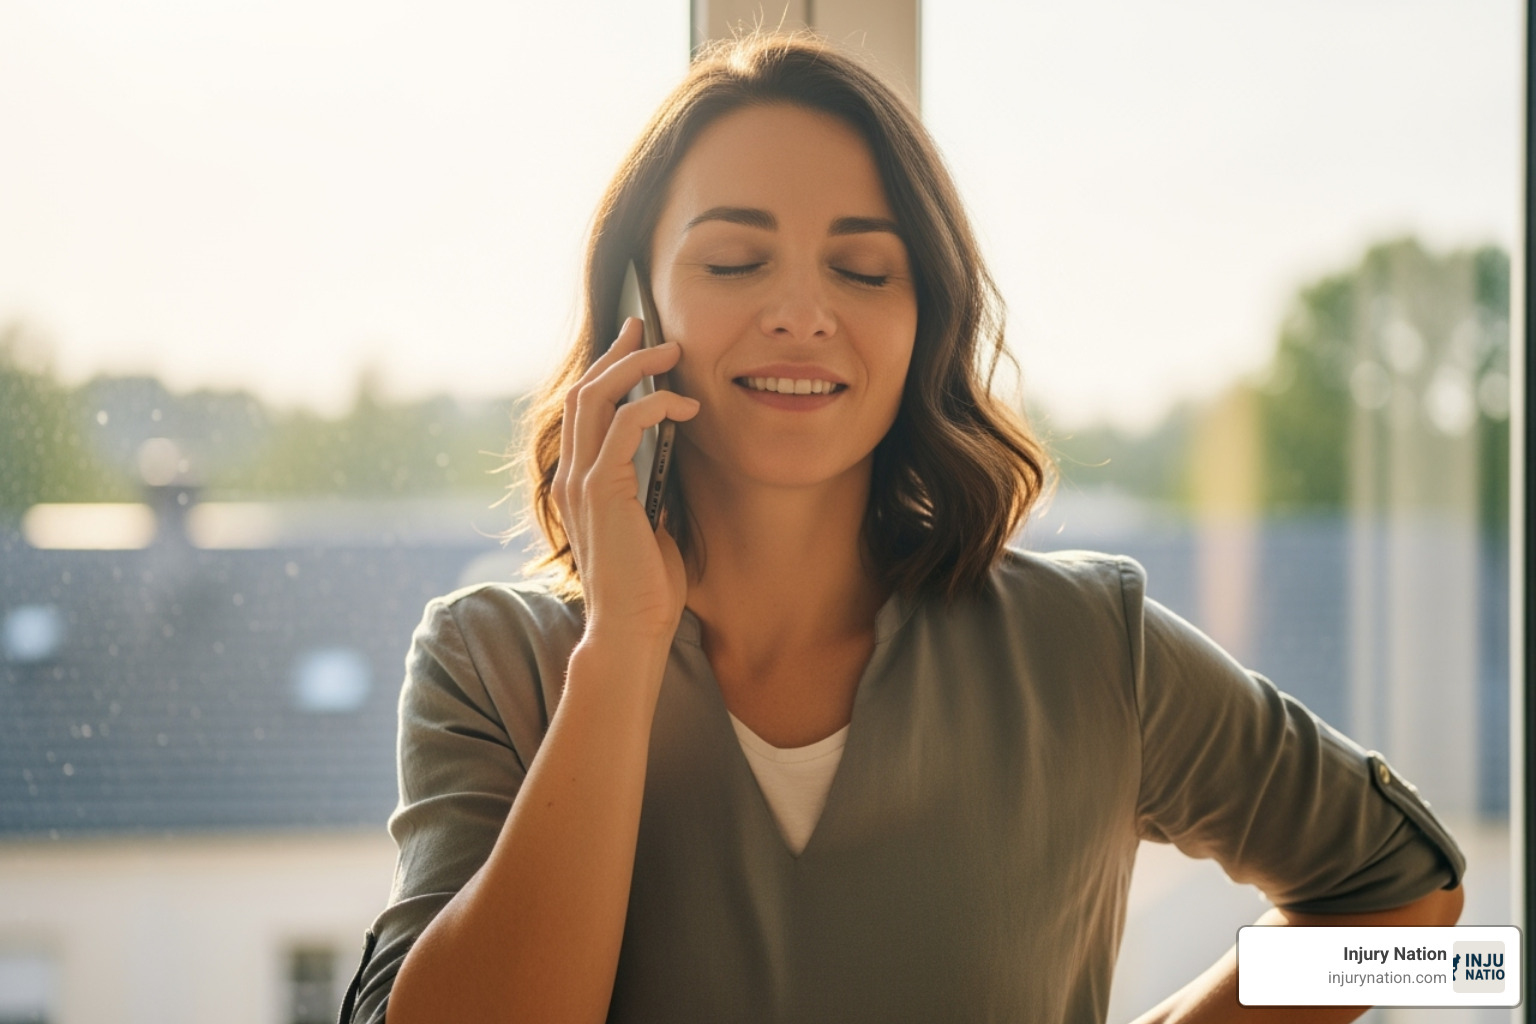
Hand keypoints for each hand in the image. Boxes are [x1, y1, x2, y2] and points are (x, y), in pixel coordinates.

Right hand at [553, 317, 698, 646]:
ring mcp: (581, 483)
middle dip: (618, 353)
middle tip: (647, 326)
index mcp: (578, 483)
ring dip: (635, 367)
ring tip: (670, 351)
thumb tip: (671, 454)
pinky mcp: (602, 491)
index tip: (634, 345)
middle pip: (584, 392)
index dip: (607, 372)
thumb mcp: (650, 524)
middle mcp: (570, 477)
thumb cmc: (645, 587)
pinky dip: (654, 406)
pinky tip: (685, 406)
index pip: (584, 411)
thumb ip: (649, 488)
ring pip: (596, 399)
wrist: (631, 630)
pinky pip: (623, 427)